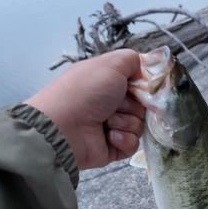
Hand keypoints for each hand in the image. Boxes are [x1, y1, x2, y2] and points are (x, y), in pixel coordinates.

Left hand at [24, 49, 144, 169]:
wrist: (65, 126)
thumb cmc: (86, 90)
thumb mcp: (111, 64)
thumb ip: (131, 60)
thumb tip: (142, 69)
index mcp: (108, 84)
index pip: (137, 85)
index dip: (141, 87)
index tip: (139, 87)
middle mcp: (110, 105)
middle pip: (141, 106)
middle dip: (132, 106)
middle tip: (116, 105)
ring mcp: (112, 127)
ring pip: (139, 125)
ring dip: (126, 122)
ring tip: (107, 122)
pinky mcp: (113, 148)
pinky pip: (132, 144)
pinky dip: (123, 139)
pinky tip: (108, 136)